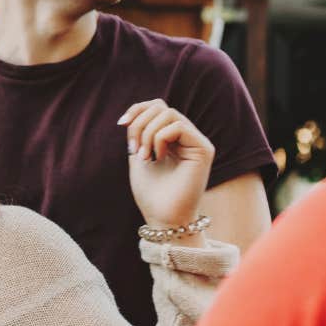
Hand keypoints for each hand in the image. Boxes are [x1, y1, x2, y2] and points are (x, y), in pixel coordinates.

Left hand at [119, 99, 214, 228]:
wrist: (163, 218)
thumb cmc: (151, 193)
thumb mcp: (138, 155)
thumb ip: (138, 133)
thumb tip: (133, 115)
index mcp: (172, 137)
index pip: (157, 106)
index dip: (137, 109)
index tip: (121, 124)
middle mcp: (187, 137)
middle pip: (161, 106)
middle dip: (139, 124)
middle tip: (134, 150)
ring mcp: (197, 142)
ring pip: (169, 113)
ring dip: (148, 133)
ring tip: (144, 156)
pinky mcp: (203, 149)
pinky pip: (178, 127)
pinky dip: (160, 139)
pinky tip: (158, 158)